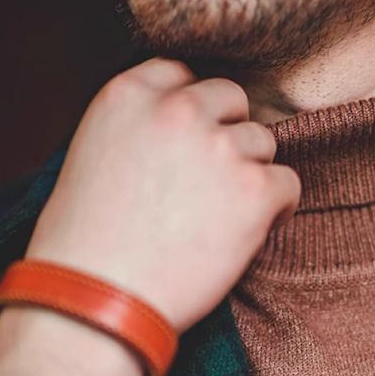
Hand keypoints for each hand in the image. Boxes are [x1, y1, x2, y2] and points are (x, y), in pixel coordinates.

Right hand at [26, 59, 300, 331]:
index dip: (193, 108)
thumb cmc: (86, 247)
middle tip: (213, 180)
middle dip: (227, 134)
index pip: (181, 74)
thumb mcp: (92, 158)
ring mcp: (219, 148)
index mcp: (127, 95)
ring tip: (224, 215)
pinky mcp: (253, 190)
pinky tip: (253, 230)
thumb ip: (137, 128)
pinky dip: (278, 208)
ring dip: (250, 173)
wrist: (98, 301)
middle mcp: (177, 110)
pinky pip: (288, 183)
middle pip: (231, 99)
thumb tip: (182, 132)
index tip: (191, 139)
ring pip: (262, 141)